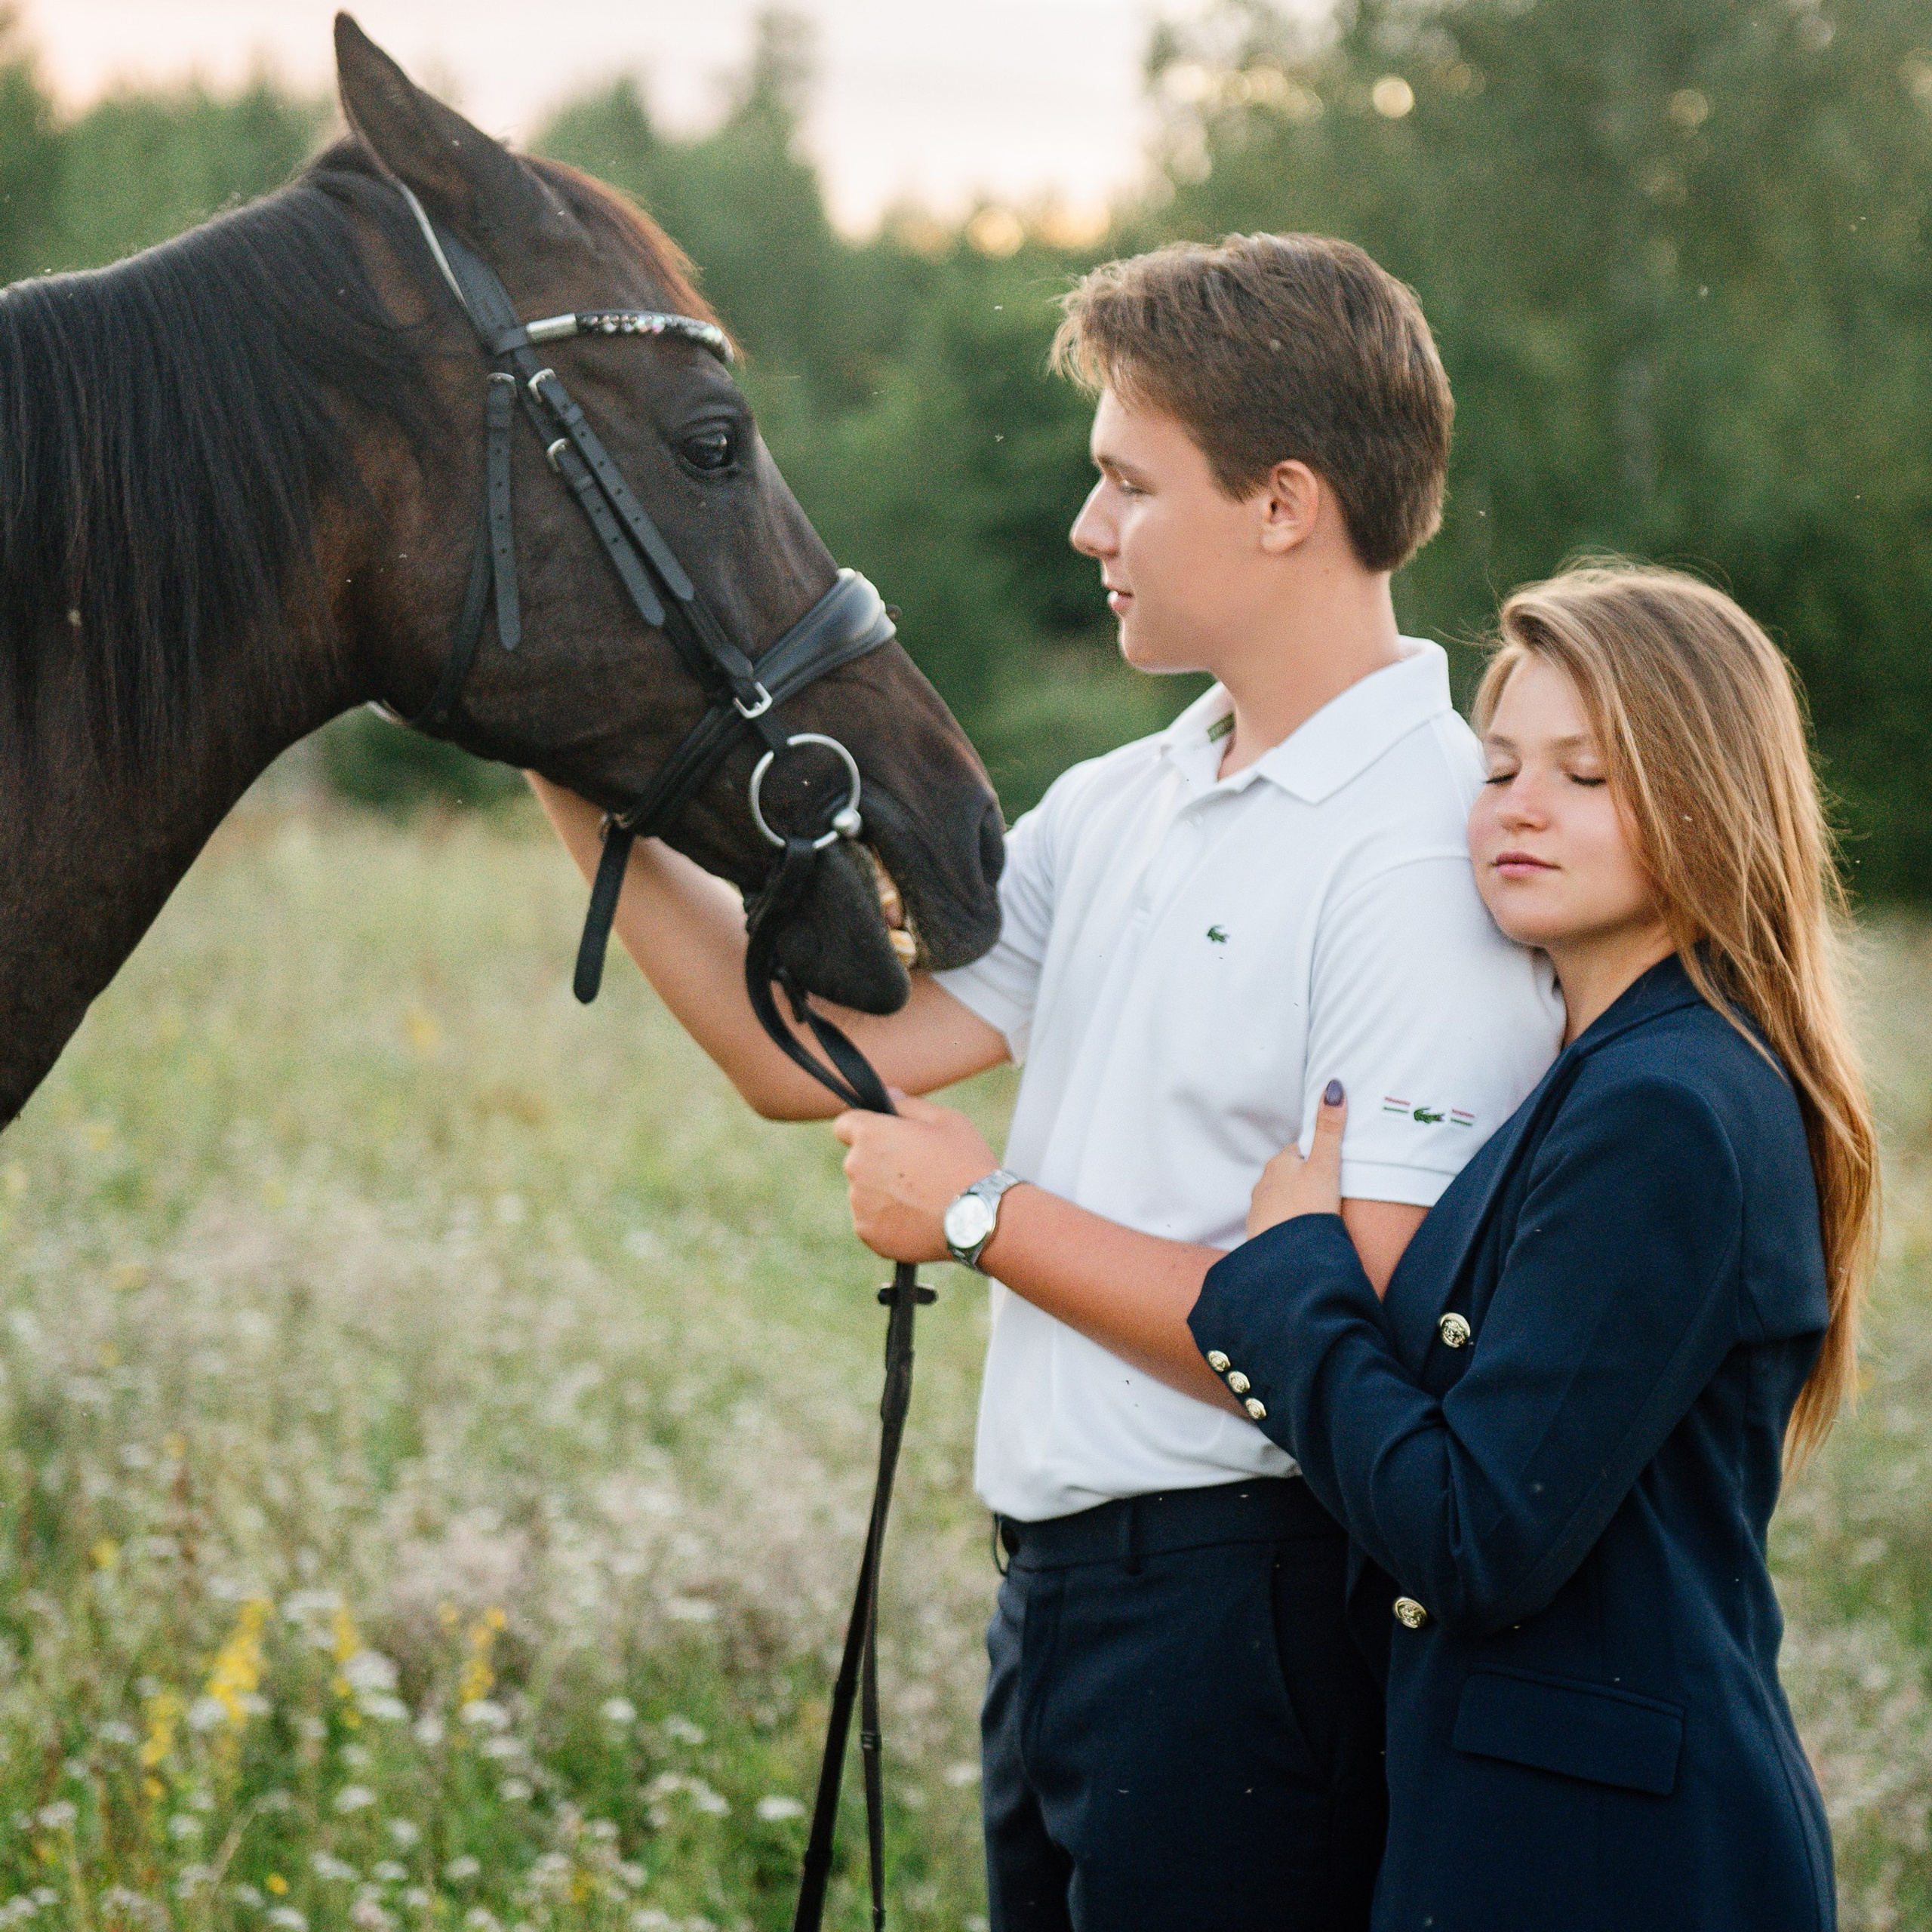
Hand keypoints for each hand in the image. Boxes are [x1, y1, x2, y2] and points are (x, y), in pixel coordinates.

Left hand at [831, 1092, 998, 1263]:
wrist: (978, 1218)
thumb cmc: (964, 1163)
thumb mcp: (946, 1120)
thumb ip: (908, 1104)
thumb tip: (888, 1095)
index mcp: (871, 1135)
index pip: (844, 1124)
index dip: (864, 1128)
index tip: (884, 1138)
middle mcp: (856, 1168)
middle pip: (858, 1160)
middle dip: (879, 1163)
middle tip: (917, 1172)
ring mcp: (859, 1203)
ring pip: (865, 1193)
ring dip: (884, 1193)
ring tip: (922, 1198)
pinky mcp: (867, 1232)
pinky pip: (872, 1221)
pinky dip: (888, 1221)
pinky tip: (917, 1218)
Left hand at [1247, 1081, 1345, 1238]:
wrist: (1286, 1259)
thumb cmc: (1307, 1210)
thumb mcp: (1325, 1166)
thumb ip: (1329, 1129)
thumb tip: (1333, 1087)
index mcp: (1280, 1163)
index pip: (1301, 1151)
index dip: (1317, 1157)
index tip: (1330, 1164)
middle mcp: (1264, 1182)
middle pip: (1289, 1173)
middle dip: (1304, 1178)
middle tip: (1328, 1191)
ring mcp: (1259, 1208)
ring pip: (1281, 1196)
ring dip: (1296, 1201)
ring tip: (1317, 1213)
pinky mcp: (1259, 1232)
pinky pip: (1276, 1220)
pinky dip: (1287, 1221)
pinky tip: (1300, 1231)